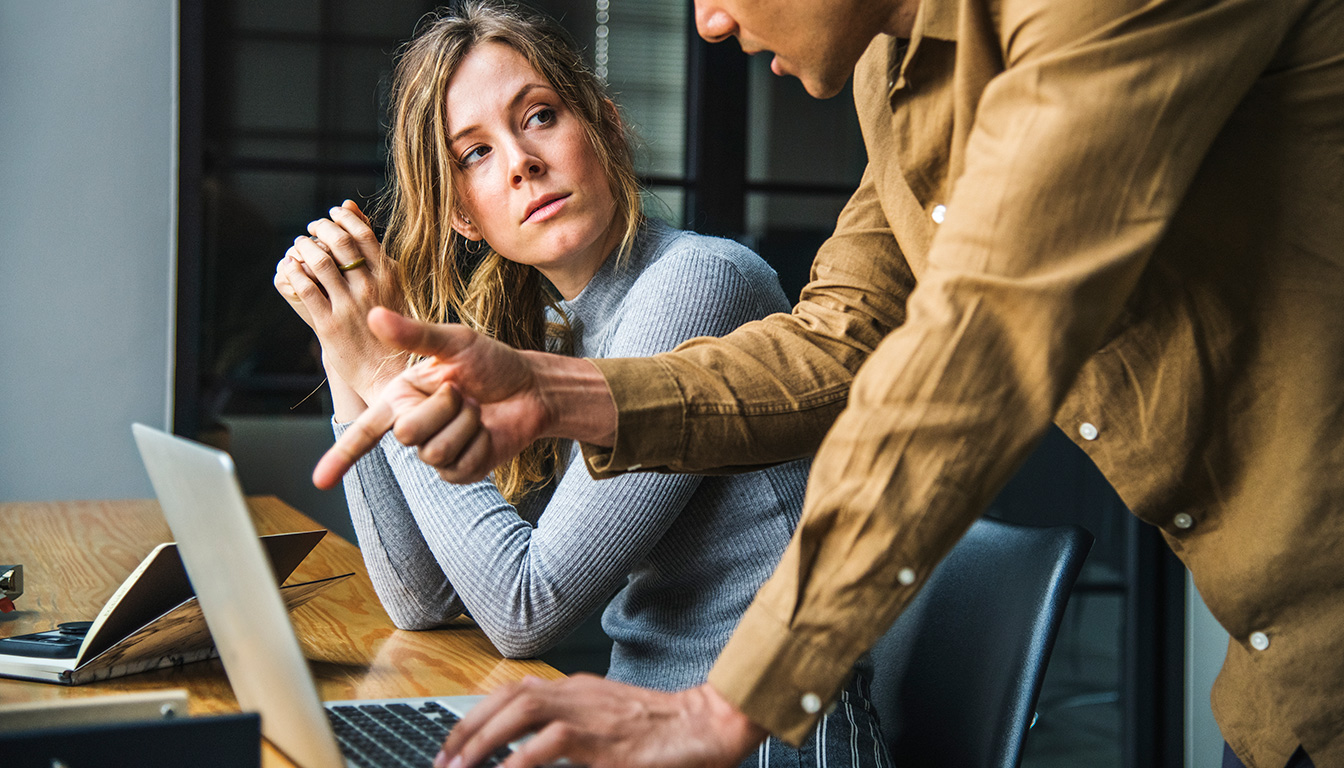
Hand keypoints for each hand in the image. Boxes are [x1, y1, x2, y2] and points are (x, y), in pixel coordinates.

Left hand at [273, 200, 401, 404]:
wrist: (388, 372)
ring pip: (320, 262)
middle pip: (340, 242)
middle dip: (321, 227)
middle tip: (312, 227)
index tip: (333, 213)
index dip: (344, 218)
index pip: (363, 233)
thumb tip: (354, 211)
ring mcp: (349, 306)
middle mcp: (370, 288)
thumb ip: (375, 253)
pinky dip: (294, 272)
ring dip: (304, 247)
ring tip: (299, 244)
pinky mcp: (329, 324)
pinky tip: (290, 267)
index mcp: (389, 276)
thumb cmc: (392, 327)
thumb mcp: (393, 287)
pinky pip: (306, 289)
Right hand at [313, 308, 569, 487]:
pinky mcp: (461, 471)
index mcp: (401, 397)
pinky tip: (487, 431)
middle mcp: (413, 426)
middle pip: (407, 434)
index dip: (341, 457)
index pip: (365, 431)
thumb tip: (373, 315)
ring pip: (435, 451)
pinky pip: (460, 466)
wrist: (531, 388)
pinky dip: (480, 443)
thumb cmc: (492, 362)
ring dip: (465, 424)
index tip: (318, 481)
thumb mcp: (455, 342)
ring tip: (476, 409)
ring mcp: (436, 452)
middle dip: (443, 408)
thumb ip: (414, 334)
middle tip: (463, 393)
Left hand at [433, 677, 766, 767]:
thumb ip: (574, 733)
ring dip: (485, 738)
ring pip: (523, 710)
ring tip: (461, 767)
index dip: (478, 714)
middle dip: (469, 726)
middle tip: (444, 759)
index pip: (515, 690)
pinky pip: (553, 742)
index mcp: (578, 690)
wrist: (710, 725)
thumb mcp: (611, 725)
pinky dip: (522, 759)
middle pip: (509, 696)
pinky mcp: (605, 739)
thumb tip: (534, 753)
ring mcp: (592, 712)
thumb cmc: (665, 731)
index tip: (454, 743)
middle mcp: (579, 693)